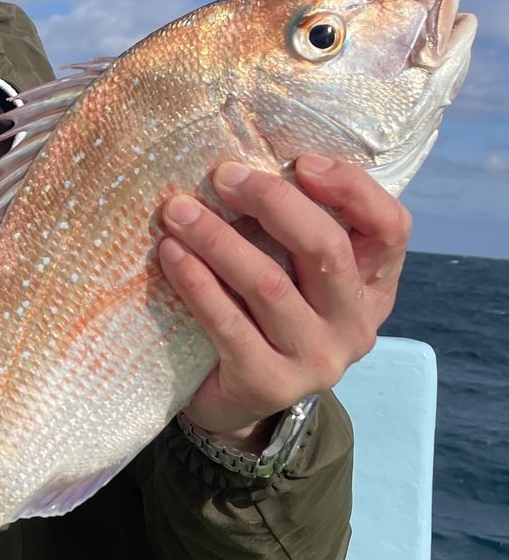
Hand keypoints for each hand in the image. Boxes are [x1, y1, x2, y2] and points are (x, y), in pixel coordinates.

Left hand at [158, 156, 410, 445]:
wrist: (237, 401)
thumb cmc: (263, 314)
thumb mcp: (294, 270)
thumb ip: (293, 226)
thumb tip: (248, 158)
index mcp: (372, 286)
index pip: (390, 228)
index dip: (352, 189)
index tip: (301, 162)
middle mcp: (355, 324)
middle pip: (326, 249)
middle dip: (273, 203)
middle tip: (222, 175)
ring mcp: (316, 359)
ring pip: (269, 285)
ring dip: (218, 239)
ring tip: (177, 211)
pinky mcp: (269, 383)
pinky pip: (228, 323)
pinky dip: (196, 283)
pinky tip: (170, 254)